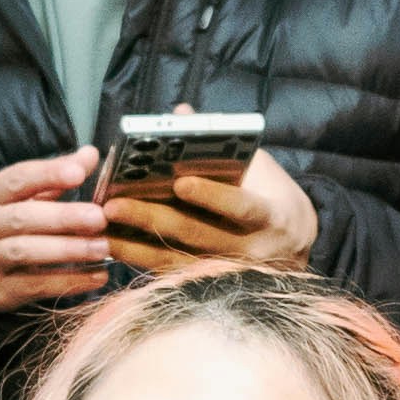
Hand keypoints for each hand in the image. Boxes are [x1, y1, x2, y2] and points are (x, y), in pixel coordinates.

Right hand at [0, 151, 112, 311]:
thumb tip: (90, 154)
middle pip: (21, 218)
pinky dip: (69, 282)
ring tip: (102, 247)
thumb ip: (53, 177)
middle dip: (62, 217)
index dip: (47, 174)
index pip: (16, 179)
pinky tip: (98, 276)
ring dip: (67, 250)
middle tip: (98, 218)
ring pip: (25, 253)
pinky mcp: (0, 290)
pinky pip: (36, 286)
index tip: (79, 172)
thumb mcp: (16, 195)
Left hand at [103, 149, 320, 277]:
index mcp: (270, 216)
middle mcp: (251, 250)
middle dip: (152, 218)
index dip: (211, 196)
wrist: (295, 246)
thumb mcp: (258, 166)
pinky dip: (141, 261)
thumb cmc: (271, 196)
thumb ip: (221, 144)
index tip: (180, 182)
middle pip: (197, 235)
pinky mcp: (209, 285)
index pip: (240, 207)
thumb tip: (181, 113)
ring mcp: (229, 273)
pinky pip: (170, 275)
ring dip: (136, 245)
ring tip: (103, 228)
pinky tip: (115, 246)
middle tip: (114, 205)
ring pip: (177, 261)